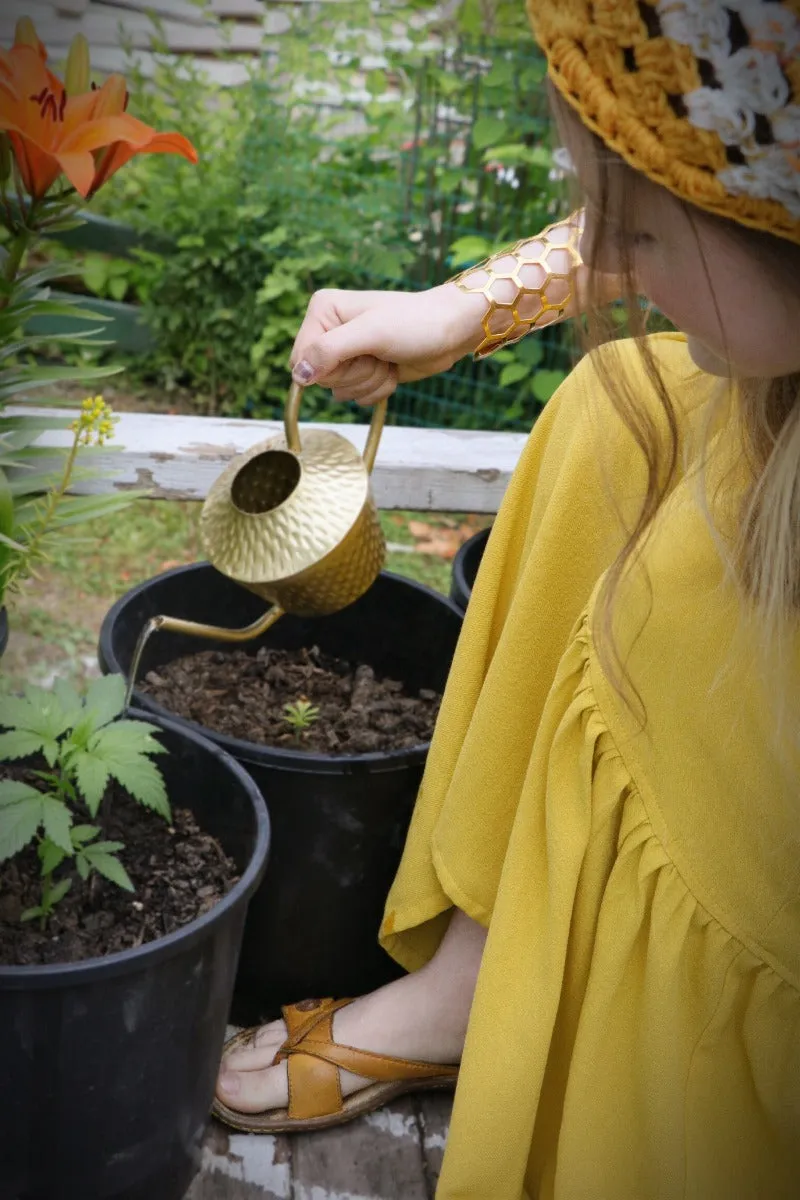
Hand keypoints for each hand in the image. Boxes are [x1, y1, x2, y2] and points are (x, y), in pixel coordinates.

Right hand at [289, 282, 487, 405]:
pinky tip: (392, 370)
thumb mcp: (371, 333)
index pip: (302, 358)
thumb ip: (330, 351)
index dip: (329, 368)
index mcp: (323, 311)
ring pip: (340, 391)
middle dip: (356, 375)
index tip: (358, 354)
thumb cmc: (415, 323)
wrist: (451, 331)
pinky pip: (357, 396)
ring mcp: (348, 352)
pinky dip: (378, 389)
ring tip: (388, 360)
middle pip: (321, 378)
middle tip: (378, 355)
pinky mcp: (364, 370)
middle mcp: (330, 330)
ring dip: (369, 383)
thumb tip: (299, 375)